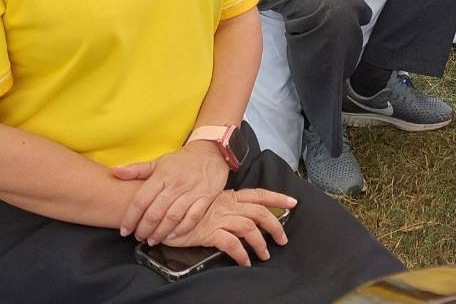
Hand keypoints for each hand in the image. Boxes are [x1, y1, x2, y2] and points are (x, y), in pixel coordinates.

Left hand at [112, 141, 227, 244]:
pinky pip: (192, 218)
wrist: (212, 152)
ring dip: (160, 233)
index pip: (141, 200)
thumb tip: (115, 172)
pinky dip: (181, 229)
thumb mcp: (159, 162)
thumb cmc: (182, 160)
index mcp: (162, 175)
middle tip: (138, 237)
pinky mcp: (206, 198)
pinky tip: (173, 236)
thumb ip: (137, 170)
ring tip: (152, 240)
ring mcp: (192, 192)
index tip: (124, 230)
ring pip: (172, 218)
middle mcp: (176, 185)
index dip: (130, 218)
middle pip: (155, 213)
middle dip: (143, 229)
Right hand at [159, 187, 293, 266]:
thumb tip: (247, 219)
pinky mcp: (208, 232)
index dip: (277, 197)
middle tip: (283, 240)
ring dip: (261, 243)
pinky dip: (241, 253)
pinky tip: (245, 262)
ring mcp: (217, 217)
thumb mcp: (210, 205)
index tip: (293, 202)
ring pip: (248, 227)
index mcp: (229, 195)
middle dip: (275, 225)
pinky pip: (231, 243)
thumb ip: (227, 208)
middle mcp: (226, 204)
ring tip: (265, 255)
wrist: (161, 212)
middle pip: (259, 211)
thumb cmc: (186, 210)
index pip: (259, 193)